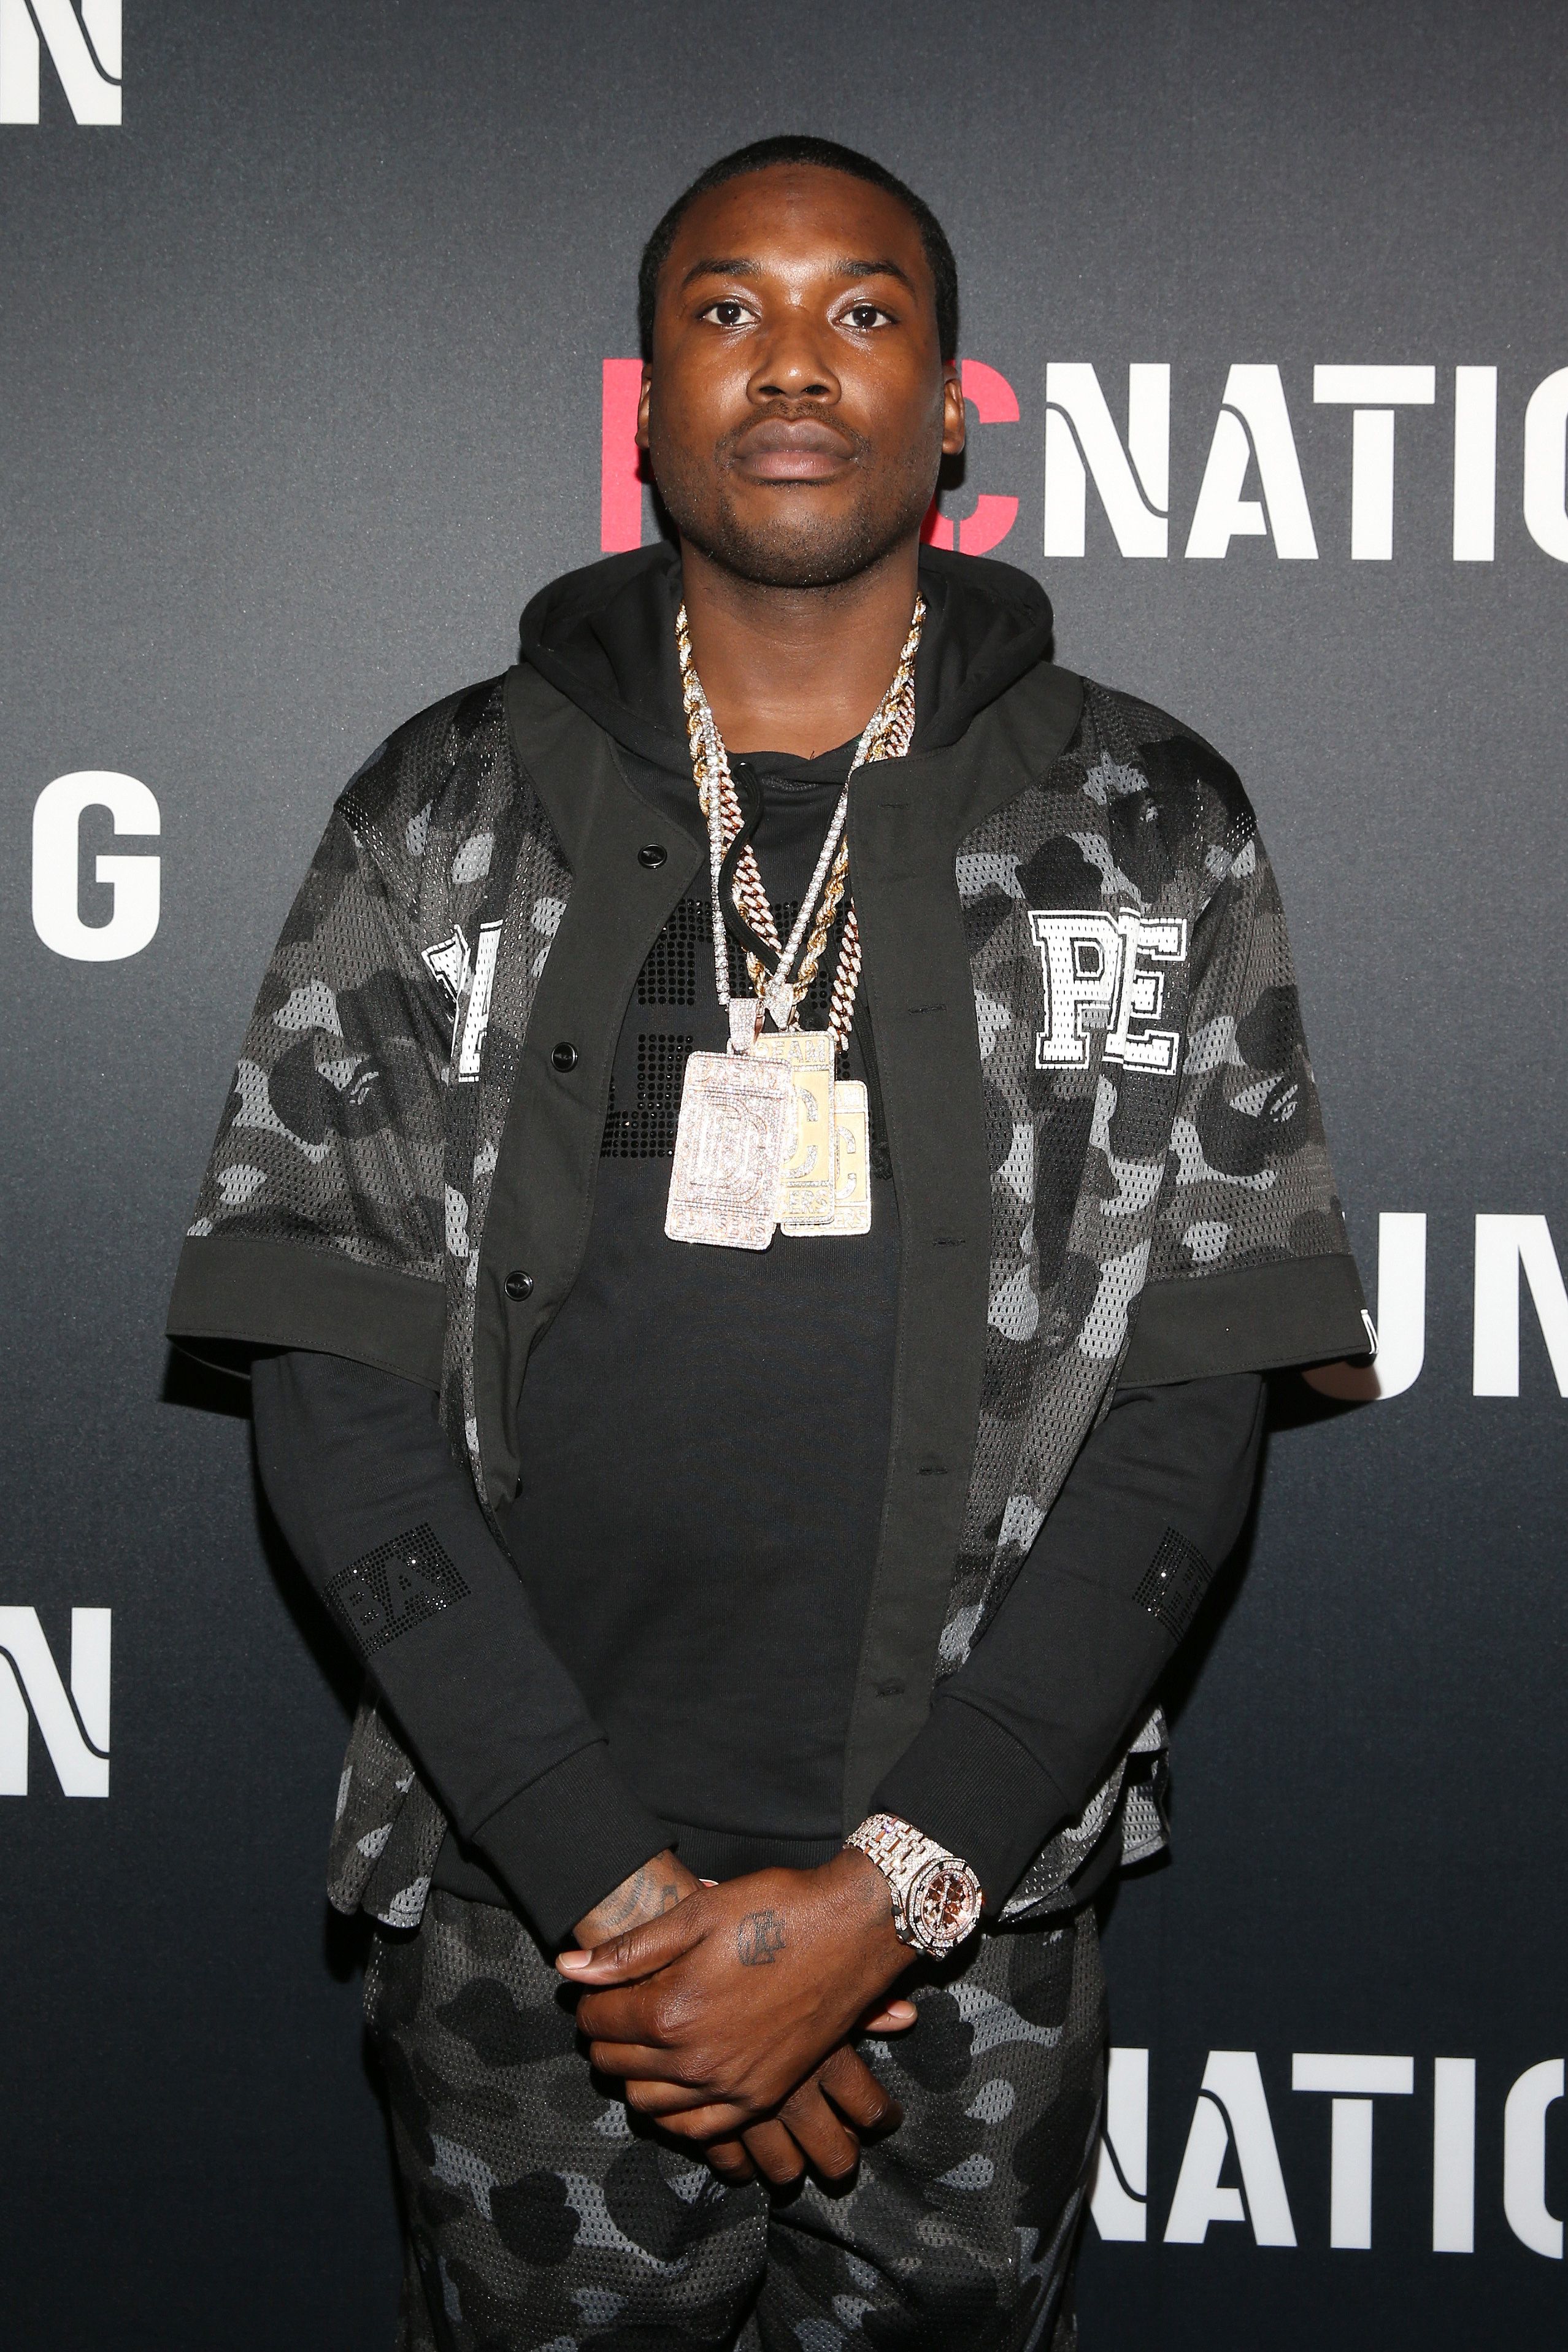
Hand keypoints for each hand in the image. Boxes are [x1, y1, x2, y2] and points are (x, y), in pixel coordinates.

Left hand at [560, 1849, 913, 2167]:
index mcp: (671, 2011)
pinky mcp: (761, 2097)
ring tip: (645, 2042)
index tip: (601, 1986)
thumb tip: (569, 1968)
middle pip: (617, 2065)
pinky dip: (675, 2112)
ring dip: (634, 2076)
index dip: (591, 2001)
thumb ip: (629, 1950)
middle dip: (607, 2037)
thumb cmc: (774, 1911)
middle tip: (618, 2009)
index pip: (599, 2021)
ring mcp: (731, 2087)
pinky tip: (677, 2084)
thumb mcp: (697, 1915)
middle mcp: (696, 2060)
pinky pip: (699, 2130)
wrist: (852, 1932)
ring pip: (650, 2104)